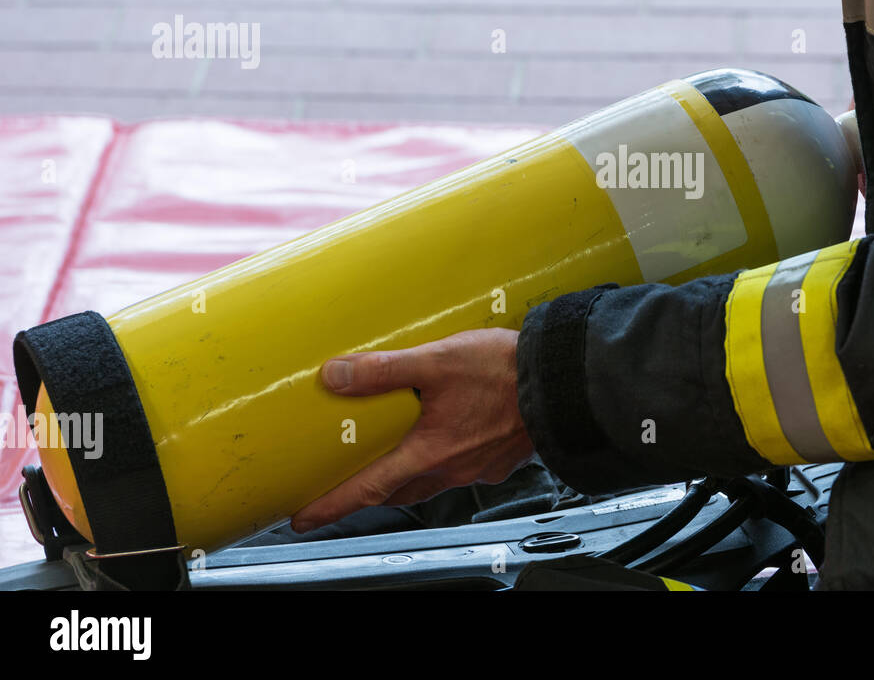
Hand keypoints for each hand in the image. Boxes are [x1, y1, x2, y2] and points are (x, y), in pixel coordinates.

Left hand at [291, 328, 534, 532]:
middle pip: (397, 492)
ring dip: (404, 478)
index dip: (332, 504)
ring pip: (428, 482)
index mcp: (431, 452)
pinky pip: (460, 468)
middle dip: (367, 494)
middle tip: (344, 490)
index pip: (368, 488)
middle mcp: (452, 468)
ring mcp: (478, 466)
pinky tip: (446, 438)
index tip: (305, 518)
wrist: (564, 382)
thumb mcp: (438, 360)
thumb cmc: (508, 373)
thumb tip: (338, 376)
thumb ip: (385, 370)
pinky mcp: (499, 457)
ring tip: (392, 462)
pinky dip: (441, 461)